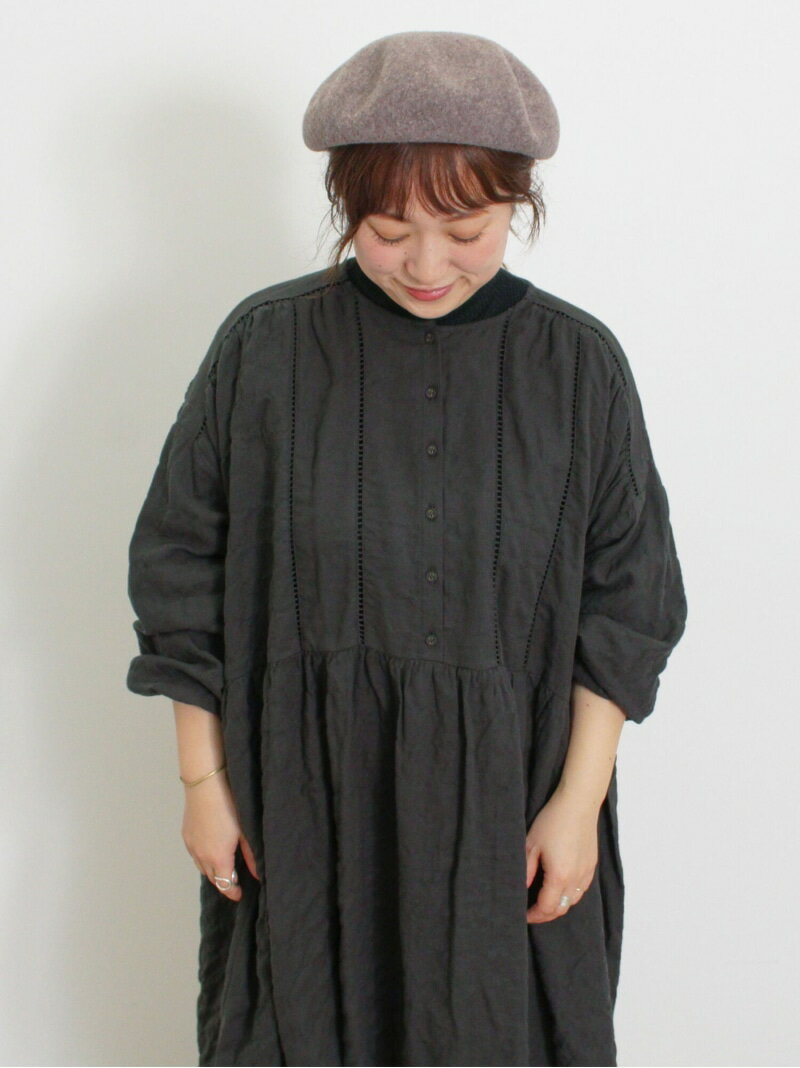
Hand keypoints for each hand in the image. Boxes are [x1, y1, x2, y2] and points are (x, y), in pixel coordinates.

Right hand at [181, 772, 259, 900]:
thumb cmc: (229, 805)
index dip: (233, 892)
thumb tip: (257, 873)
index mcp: (218, 858)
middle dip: (223, 882)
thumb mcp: (245, 831)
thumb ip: (251, 855)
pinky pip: (195, 854)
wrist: (206, 785)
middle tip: (236, 879)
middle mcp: (201, 856)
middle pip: (212, 878)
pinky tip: (212, 849)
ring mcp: (191, 846)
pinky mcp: (186, 835)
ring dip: (213, 870)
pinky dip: (204, 858)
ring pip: (202, 867)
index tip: (240, 894)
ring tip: (225, 865)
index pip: (224, 885)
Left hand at [525, 784, 598, 923]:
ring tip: (544, 901)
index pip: (547, 908)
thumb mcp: (531, 845)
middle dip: (545, 914)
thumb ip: (525, 870)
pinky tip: (560, 887)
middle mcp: (576, 879)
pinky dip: (569, 895)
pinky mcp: (592, 865)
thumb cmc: (553, 821)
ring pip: (573, 901)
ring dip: (558, 905)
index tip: (524, 915)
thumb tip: (522, 888)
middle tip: (532, 912)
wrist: (578, 804)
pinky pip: (581, 889)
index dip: (534, 915)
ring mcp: (586, 872)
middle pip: (561, 909)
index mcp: (559, 876)